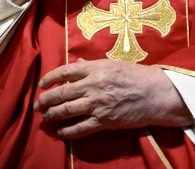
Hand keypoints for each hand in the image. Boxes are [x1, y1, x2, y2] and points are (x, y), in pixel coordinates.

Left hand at [35, 60, 192, 138]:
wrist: (156, 93)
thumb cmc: (138, 75)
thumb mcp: (115, 64)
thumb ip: (94, 65)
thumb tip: (78, 63)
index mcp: (96, 68)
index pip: (65, 72)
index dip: (49, 78)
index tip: (42, 84)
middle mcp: (93, 85)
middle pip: (61, 93)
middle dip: (46, 100)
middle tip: (38, 104)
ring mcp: (97, 104)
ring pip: (67, 111)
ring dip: (52, 114)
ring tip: (45, 116)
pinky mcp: (103, 121)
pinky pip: (80, 128)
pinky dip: (67, 131)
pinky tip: (60, 132)